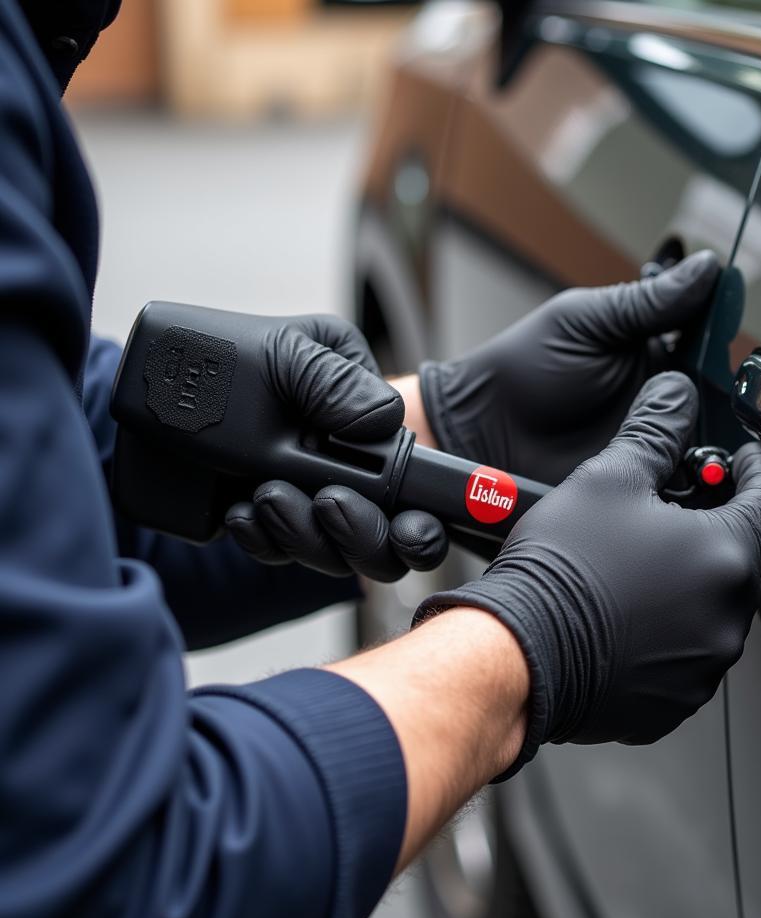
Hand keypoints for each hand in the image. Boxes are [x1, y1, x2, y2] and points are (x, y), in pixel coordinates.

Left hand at [223, 313, 447, 579]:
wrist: (166, 372)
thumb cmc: (243, 349)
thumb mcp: (295, 349)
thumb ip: (338, 382)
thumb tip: (378, 422)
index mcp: (378, 437)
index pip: (424, 499)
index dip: (424, 526)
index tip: (409, 526)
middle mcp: (353, 479)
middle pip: (382, 547)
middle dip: (360, 534)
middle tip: (328, 501)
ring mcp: (309, 504)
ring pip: (331, 556)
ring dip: (307, 537)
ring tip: (268, 498)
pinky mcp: (269, 521)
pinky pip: (277, 551)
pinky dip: (263, 540)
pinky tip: (241, 515)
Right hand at [415, 372, 760, 774]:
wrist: (516, 654)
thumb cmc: (561, 568)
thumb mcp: (609, 479)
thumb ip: (655, 433)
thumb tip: (675, 394)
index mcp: (726, 558)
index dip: (759, 471)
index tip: (744, 461)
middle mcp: (728, 619)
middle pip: (739, 558)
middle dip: (711, 529)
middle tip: (667, 513)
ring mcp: (703, 668)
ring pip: (710, 609)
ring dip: (686, 585)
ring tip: (633, 568)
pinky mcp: (674, 703)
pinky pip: (684, 657)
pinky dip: (665, 634)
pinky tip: (622, 616)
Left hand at [418, 251, 719, 483]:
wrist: (480, 430)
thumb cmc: (523, 367)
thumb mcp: (585, 322)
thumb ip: (647, 302)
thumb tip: (709, 265)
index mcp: (653, 355)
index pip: (709, 346)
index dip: (729, 347)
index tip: (740, 350)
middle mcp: (661, 401)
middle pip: (721, 403)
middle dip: (734, 405)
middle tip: (739, 406)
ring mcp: (653, 445)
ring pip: (709, 447)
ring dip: (719, 446)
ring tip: (726, 444)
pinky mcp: (638, 483)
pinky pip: (679, 486)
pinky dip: (694, 482)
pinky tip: (701, 476)